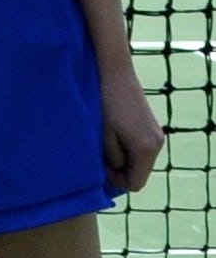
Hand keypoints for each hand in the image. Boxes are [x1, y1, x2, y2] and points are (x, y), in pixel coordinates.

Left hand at [106, 58, 164, 196]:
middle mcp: (157, 144)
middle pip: (140, 173)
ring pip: (141, 162)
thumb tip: (117, 170)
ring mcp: (157, 135)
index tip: (99, 167)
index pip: (135, 183)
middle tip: (100, 157)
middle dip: (120, 171)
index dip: (116, 181)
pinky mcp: (153, 128)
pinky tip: (113, 138)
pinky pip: (142, 150)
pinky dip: (128, 150)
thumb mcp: (103, 136)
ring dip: (123, 160)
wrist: (115, 74)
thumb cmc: (104, 104)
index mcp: (145, 149)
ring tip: (104, 145)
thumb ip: (112, 158)